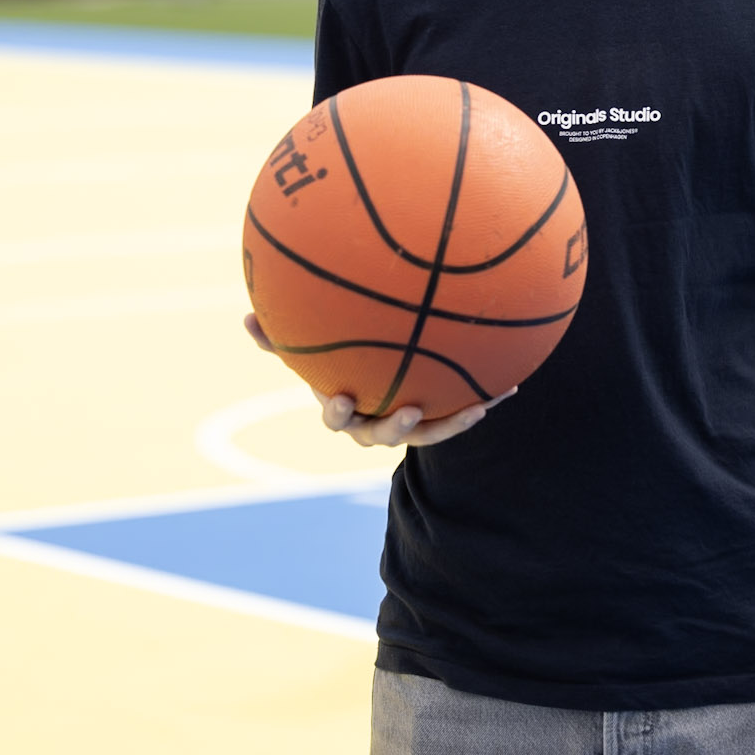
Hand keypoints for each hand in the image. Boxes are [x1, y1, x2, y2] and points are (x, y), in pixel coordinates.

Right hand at [240, 314, 513, 447]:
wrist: (379, 381)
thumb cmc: (338, 362)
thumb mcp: (311, 350)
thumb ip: (281, 339)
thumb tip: (245, 319)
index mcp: (345, 409)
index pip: (337, 418)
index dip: (338, 413)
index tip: (341, 398)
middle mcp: (376, 424)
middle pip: (384, 435)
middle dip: (396, 426)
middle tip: (409, 409)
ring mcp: (408, 425)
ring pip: (429, 432)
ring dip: (450, 423)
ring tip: (474, 409)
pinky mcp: (437, 420)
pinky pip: (460, 413)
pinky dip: (483, 401)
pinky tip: (509, 386)